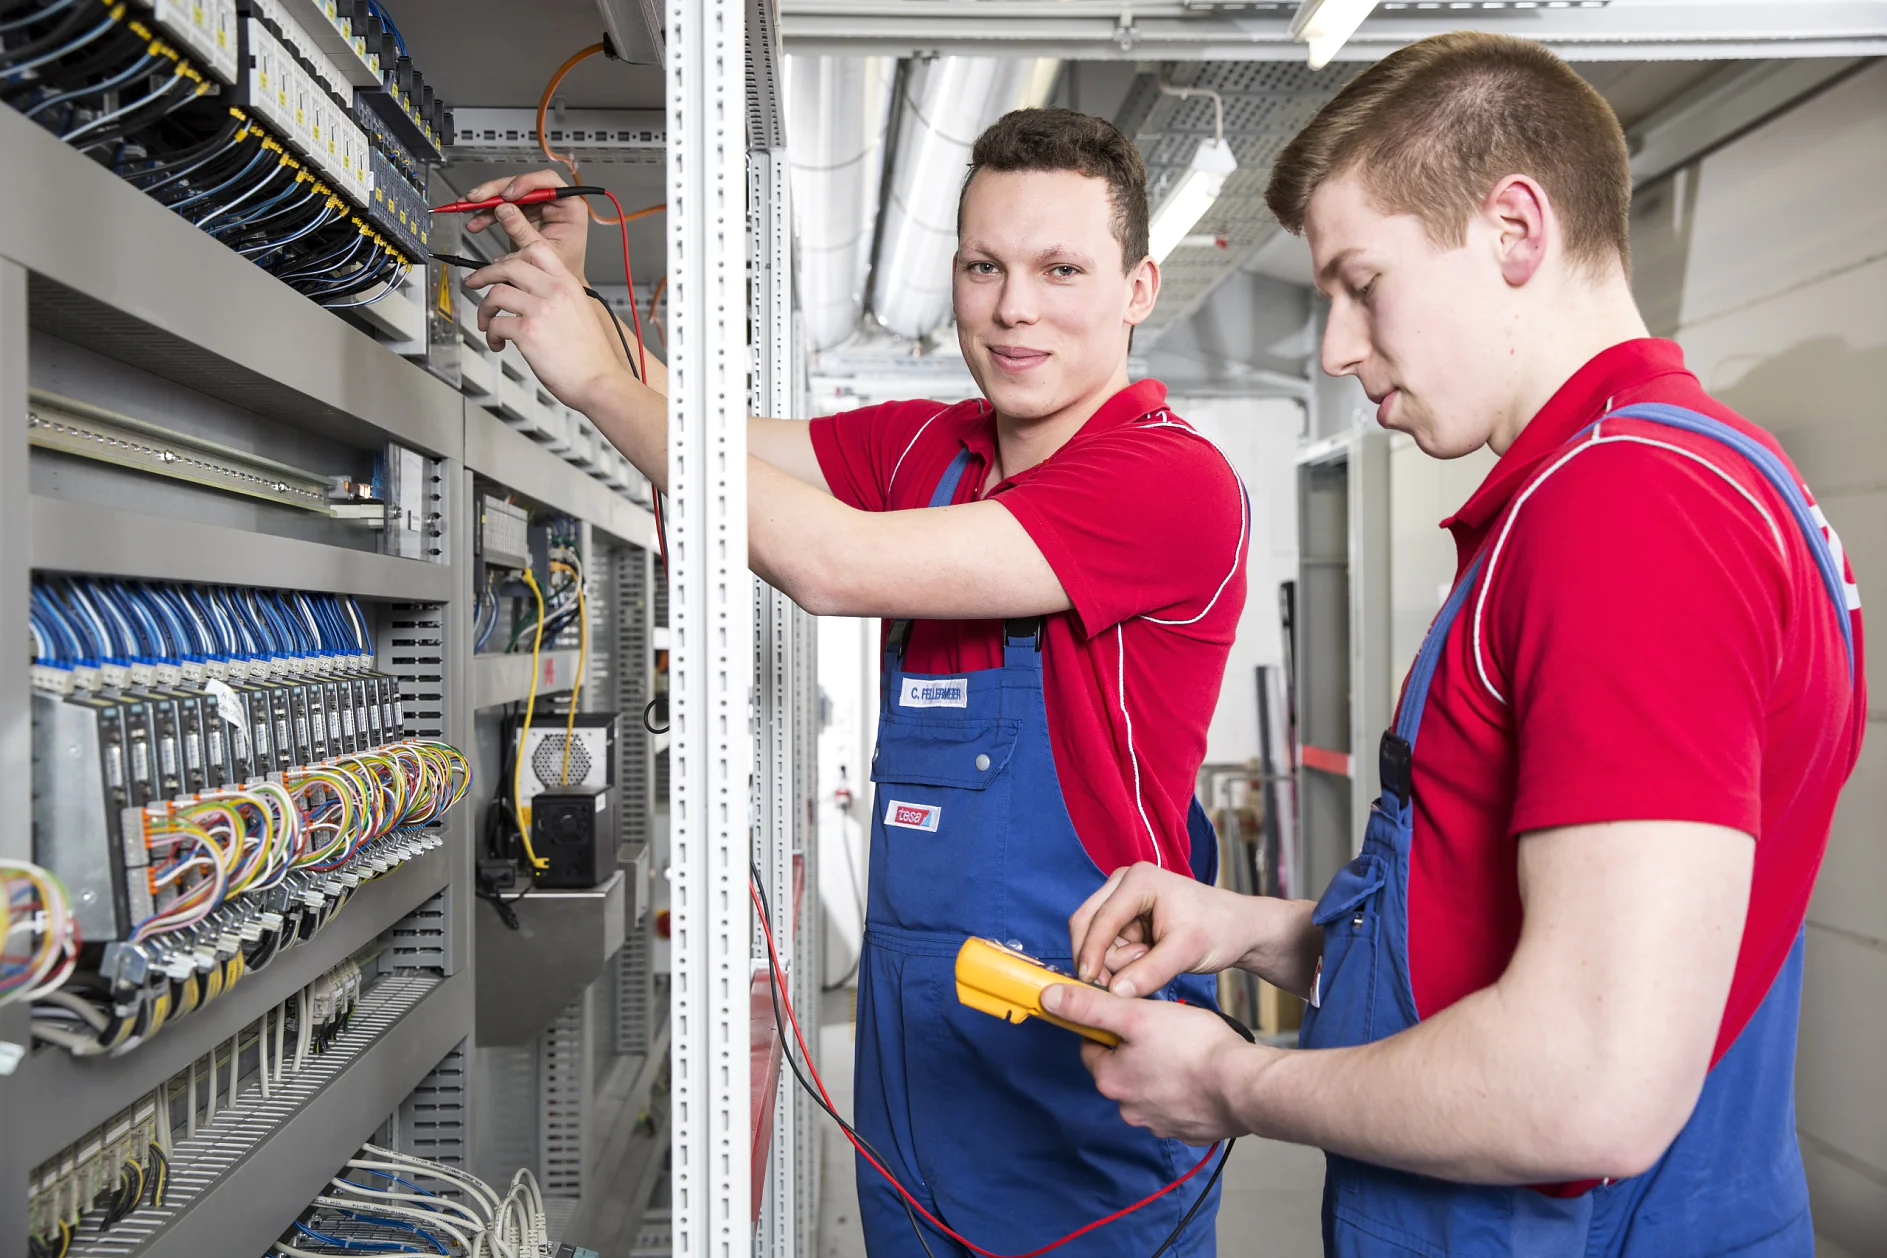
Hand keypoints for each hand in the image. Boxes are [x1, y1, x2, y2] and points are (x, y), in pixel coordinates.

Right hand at [462, 168, 591, 283]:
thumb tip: (504, 210)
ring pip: (509, 194)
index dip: (525, 182)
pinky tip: (477, 221)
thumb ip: (523, 230)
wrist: (556, 284)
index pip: (548, 182)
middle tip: (478, 197)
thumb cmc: (563, 268)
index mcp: (569, 207)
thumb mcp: (543, 251)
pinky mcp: (524, 215)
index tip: (508, 193)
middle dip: (496, 191)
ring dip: (486, 201)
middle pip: (522, 185)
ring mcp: (538, 207)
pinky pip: (502, 208)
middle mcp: (554, 203)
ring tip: (470, 209)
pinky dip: (487, 214)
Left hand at [467, 204, 621, 411]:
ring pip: (496, 293)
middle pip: (508, 265)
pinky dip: (491, 334)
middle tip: (475, 283)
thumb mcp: (578, 312)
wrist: (599, 381)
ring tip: (488, 323)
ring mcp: (541, 310)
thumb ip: (555, 295)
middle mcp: (555, 291)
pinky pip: (496, 323)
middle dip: (484, 274)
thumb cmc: (589, 354)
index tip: (501, 231)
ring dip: (484, 309)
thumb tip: (524, 291)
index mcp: (567, 284)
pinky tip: (499, 343)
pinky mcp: (528, 332)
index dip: (513, 237)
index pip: (536, 248)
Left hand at [1042, 982, 1266, 1144]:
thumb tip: (1049, 997)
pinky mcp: (1189, 1131)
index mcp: (1110, 1080)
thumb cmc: (1193, 1047)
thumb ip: (1089, 1007)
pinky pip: (1177, 1106)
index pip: (1092, 1047)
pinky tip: (1201, 1075)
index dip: (1108, 1025)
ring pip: (1150, 1088)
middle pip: (1121, 1069)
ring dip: (1161, 1070)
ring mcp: (1160, 1124)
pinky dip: (1185, 1092)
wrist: (1243, 1086)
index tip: (1129, 1014)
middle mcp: (1129, 1109)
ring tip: (1186, 1051)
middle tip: (1163, 1029)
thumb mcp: (1135, 1014)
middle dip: (1137, 1049)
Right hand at [1070, 863, 1269, 998]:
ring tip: (1151, 961)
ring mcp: (1121, 899)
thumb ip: (1150, 972)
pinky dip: (1119, 961)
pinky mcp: (1124, 917)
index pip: (1101, 919)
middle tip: (1116, 984)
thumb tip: (1115, 992)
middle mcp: (1123, 884)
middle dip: (1097, 957)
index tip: (1089, 983)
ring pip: (1093, 938)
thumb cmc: (1218, 929)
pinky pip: (1105, 945)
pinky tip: (1146, 960)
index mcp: (1138, 881)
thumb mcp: (1187, 951)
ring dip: (1114, 960)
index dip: (1091, 952)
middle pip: (1085, 923)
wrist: (1236, 928)